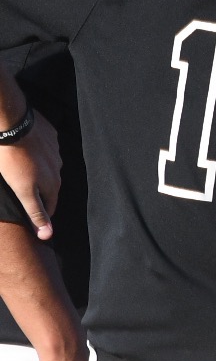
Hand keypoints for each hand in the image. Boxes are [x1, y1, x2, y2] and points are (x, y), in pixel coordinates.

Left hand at [0, 114, 59, 240]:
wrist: (13, 124)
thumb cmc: (13, 160)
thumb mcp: (22, 191)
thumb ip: (36, 212)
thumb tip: (48, 236)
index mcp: (52, 183)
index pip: (49, 205)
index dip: (40, 214)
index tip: (30, 219)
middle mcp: (59, 167)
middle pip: (49, 186)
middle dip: (39, 193)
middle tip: (23, 194)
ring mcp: (55, 150)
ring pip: (48, 166)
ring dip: (39, 171)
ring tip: (22, 171)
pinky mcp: (49, 134)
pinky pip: (46, 148)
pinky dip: (38, 153)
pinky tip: (25, 151)